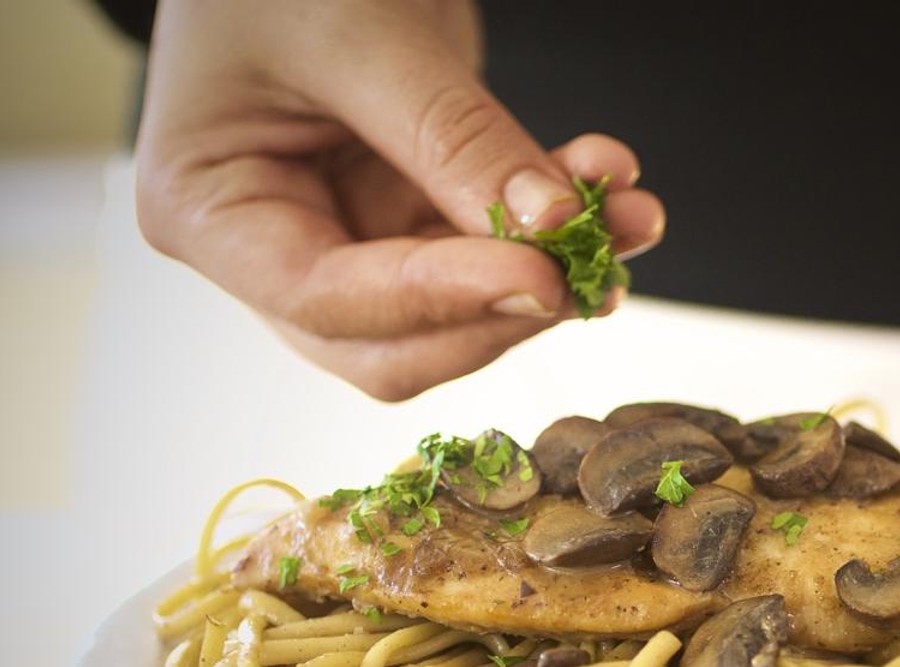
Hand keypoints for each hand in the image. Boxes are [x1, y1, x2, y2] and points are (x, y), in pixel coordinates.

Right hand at [134, 0, 663, 399]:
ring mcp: (345, 236)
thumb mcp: (362, 35)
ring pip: (461, 309)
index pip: (328, 302)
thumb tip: (551, 229)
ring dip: (554, 268)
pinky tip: (613, 188)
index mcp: (209, 212)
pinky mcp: (407, 215)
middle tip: (593, 270)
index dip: (442, 299)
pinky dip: (555, 227)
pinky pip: (490, 250)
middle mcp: (273, 248)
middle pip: (397, 340)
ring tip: (632, 214)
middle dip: (505, 310)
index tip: (540, 278)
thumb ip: (454, 141)